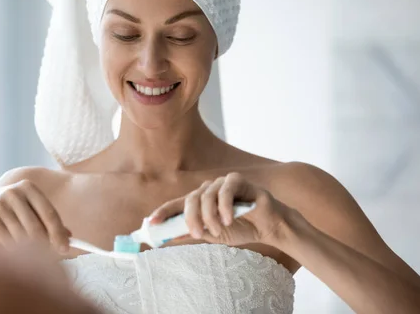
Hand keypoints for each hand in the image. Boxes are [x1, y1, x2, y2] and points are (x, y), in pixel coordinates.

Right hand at [0, 179, 70, 253]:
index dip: (58, 232)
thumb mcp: (29, 209)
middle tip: (48, 259)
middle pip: (35, 227)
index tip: (65, 249)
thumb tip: (69, 238)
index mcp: (28, 187)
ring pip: (21, 236)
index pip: (49, 212)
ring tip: (28, 254)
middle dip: (44, 246)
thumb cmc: (11, 210)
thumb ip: (48, 221)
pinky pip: (7, 241)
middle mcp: (13, 193)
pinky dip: (13, 250)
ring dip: (27, 250)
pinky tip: (13, 251)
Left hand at [149, 172, 294, 246]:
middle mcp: (209, 189)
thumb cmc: (241, 228)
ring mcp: (223, 183)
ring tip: (218, 229)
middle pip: (191, 199)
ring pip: (207, 195)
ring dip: (210, 216)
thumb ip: (193, 233)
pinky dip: (224, 206)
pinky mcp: (238, 181)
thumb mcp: (213, 235)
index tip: (150, 223)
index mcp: (201, 200)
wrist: (269, 227)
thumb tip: (167, 239)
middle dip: (191, 218)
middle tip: (196, 234)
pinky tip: (229, 219)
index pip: (177, 204)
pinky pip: (226, 190)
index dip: (163, 212)